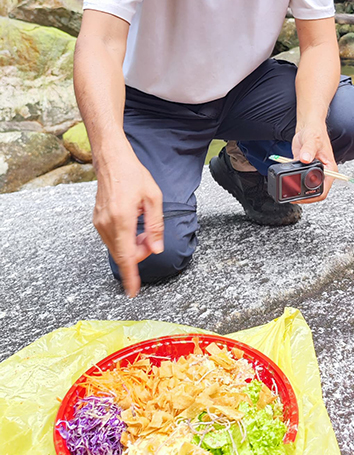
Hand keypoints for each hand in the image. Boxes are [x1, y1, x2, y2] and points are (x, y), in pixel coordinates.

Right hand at [93, 152, 163, 297]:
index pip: (126, 257)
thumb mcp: (153, 198)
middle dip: (139, 255)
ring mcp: (99, 223)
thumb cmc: (133, 175)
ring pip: (117, 249)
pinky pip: (112, 240)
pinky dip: (124, 241)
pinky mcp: (97, 221)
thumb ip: (155, 226)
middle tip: (151, 239)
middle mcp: (107, 224)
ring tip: (143, 230)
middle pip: (122, 255)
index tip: (133, 293)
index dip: (130, 277)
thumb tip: (156, 249)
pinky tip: (133, 226)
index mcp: (122, 220)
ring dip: (132, 247)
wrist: (112, 161)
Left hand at [291, 122, 337, 203]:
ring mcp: (313, 172)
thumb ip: (308, 150)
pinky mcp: (304, 169)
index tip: (302, 197)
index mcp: (330, 169)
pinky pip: (298, 180)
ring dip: (297, 190)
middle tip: (292, 196)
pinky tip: (286, 181)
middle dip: (303, 196)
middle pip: (314, 192)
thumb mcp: (312, 140)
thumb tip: (305, 159)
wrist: (308, 127)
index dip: (313, 197)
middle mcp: (322, 173)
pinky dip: (292, 182)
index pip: (324, 190)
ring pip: (306, 188)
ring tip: (288, 190)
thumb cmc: (315, 132)